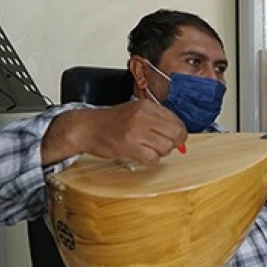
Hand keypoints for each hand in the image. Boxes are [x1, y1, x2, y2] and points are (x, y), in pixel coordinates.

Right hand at [50, 100, 186, 166]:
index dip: (179, 134)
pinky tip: (140, 155)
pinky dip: (149, 161)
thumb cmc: (112, 122)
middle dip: (173, 144)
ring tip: (147, 149)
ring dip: (159, 153)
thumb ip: (158, 120)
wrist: (87, 127)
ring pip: (165, 148)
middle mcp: (143, 116)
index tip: (173, 139)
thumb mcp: (136, 112)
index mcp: (147, 106)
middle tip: (163, 146)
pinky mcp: (128, 145)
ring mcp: (135, 131)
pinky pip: (152, 158)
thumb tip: (180, 135)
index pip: (177, 121)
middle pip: (176, 134)